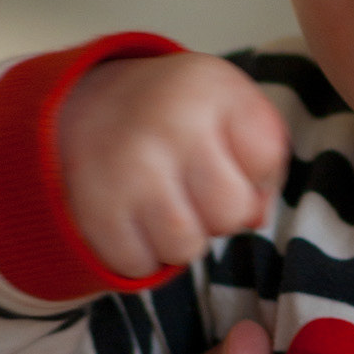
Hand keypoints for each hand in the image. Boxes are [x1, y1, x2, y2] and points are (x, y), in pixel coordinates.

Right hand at [60, 54, 289, 276]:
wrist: (88, 104)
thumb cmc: (179, 115)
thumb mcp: (228, 105)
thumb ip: (261, 157)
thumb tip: (256, 219)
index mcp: (207, 88)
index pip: (265, 156)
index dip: (255, 170)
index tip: (227, 154)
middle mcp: (167, 123)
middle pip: (230, 211)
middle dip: (221, 214)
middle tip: (194, 190)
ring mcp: (127, 168)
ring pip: (185, 247)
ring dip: (182, 240)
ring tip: (166, 207)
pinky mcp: (95, 208)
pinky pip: (139, 264)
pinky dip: (141, 255)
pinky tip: (135, 220)